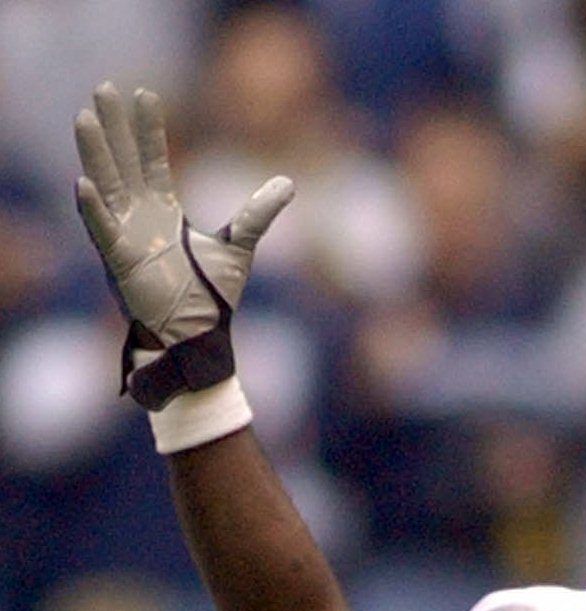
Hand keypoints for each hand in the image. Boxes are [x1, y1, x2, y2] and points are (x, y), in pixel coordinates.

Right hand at [73, 82, 293, 409]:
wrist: (201, 336)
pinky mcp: (120, 263)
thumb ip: (258, 213)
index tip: (145, 93)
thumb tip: (288, 183)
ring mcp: (126, 237)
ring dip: (95, 153)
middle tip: (104, 87)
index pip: (153, 158)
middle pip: (123, 161)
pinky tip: (84, 182)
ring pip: (106, 186)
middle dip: (114, 126)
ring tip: (86, 119)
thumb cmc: (212, 295)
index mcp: (163, 210)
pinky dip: (94, 209)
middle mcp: (139, 217)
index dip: (148, 128)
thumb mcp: (240, 245)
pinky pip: (102, 231)